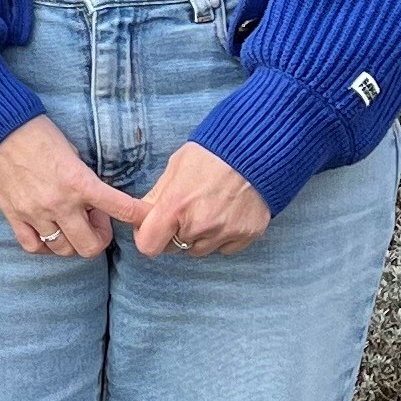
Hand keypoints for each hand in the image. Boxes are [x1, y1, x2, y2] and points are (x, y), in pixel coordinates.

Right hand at [0, 116, 148, 259]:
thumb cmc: (36, 133)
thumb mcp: (72, 151)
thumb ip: (85, 179)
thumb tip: (93, 201)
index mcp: (78, 181)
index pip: (119, 207)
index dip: (138, 216)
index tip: (147, 220)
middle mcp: (59, 203)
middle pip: (90, 246)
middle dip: (99, 237)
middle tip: (95, 219)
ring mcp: (35, 214)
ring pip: (63, 250)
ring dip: (73, 241)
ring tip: (71, 223)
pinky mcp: (14, 217)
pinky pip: (34, 247)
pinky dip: (46, 245)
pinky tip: (49, 233)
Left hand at [133, 139, 271, 257]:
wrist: (257, 149)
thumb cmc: (214, 153)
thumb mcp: (177, 166)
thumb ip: (158, 195)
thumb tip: (142, 214)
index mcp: (176, 205)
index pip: (148, 244)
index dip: (147, 237)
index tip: (152, 228)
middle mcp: (200, 224)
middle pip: (174, 248)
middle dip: (174, 234)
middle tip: (186, 211)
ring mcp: (225, 232)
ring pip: (199, 250)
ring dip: (199, 237)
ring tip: (209, 209)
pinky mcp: (247, 235)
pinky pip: (224, 249)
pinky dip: (222, 237)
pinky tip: (227, 214)